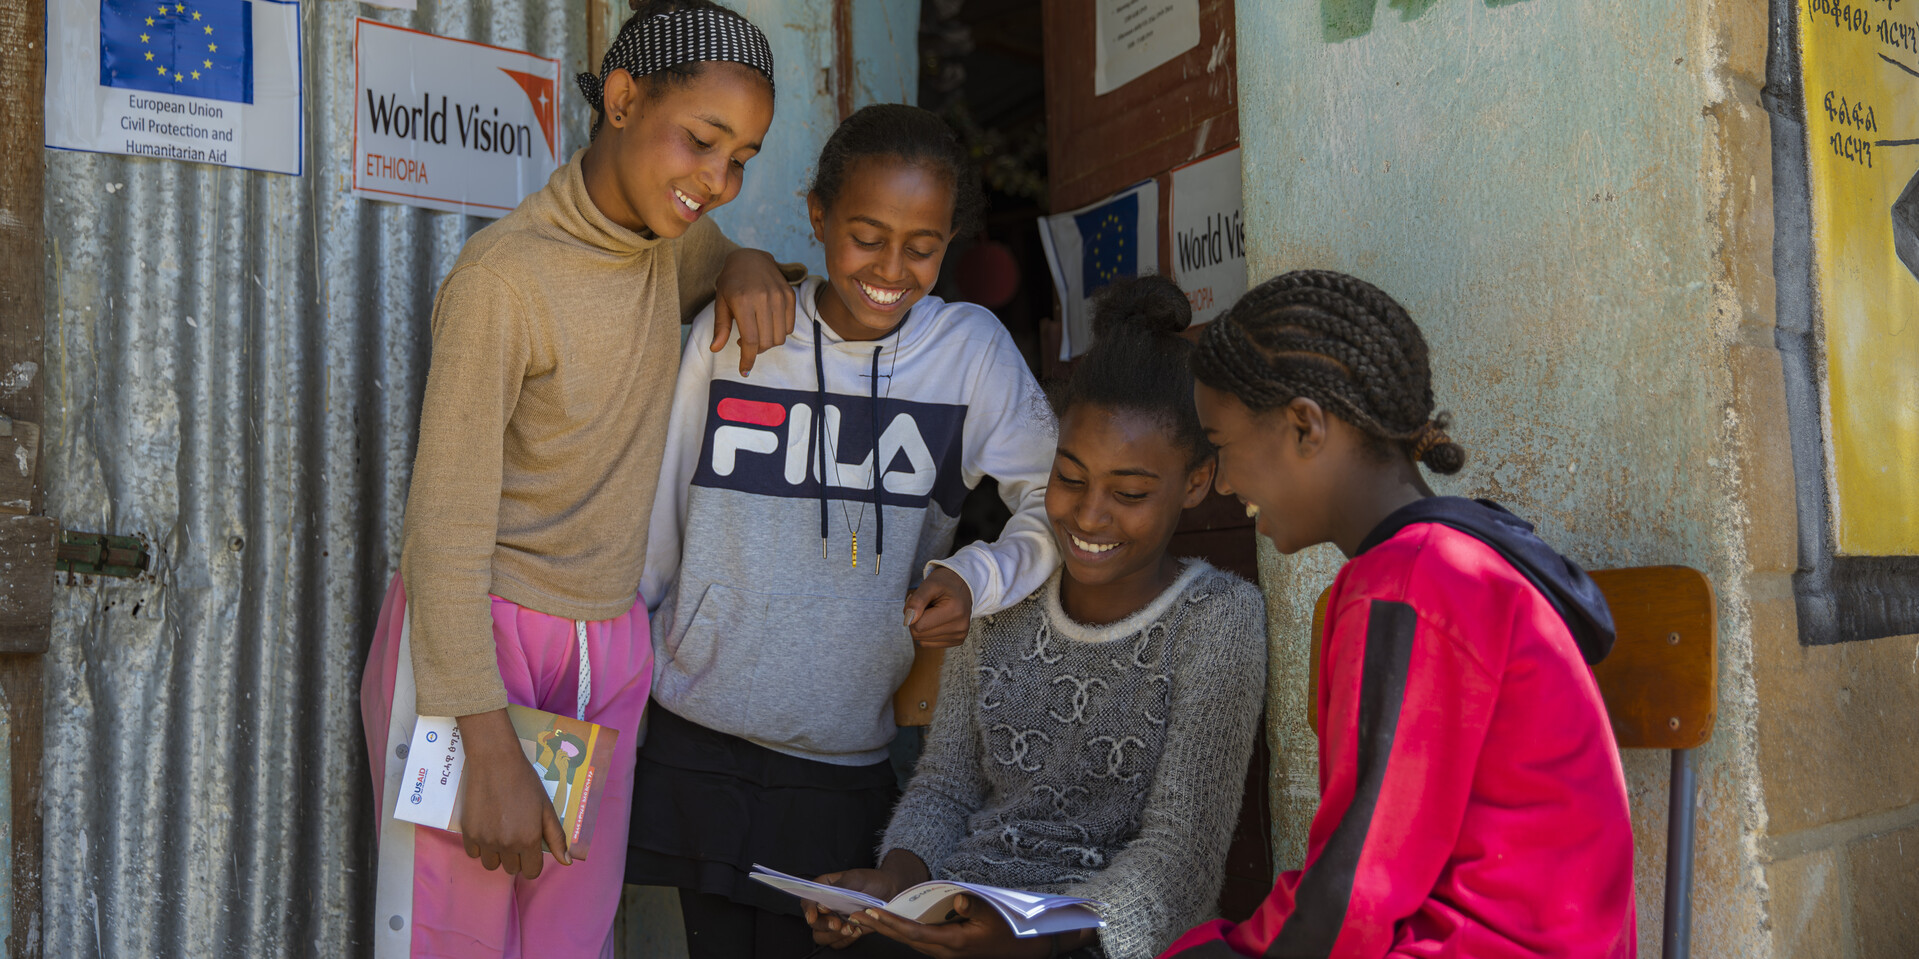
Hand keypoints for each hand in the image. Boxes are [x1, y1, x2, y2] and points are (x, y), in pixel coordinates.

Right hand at [454, 709, 569, 879]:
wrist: (496, 762)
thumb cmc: (526, 783)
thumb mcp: (546, 808)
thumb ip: (556, 837)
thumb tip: (566, 862)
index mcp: (529, 840)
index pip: (532, 871)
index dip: (534, 862)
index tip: (531, 850)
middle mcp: (507, 845)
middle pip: (512, 869)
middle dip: (517, 857)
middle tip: (516, 834)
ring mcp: (486, 840)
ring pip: (492, 865)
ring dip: (498, 855)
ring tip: (501, 833)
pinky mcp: (469, 833)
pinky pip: (474, 854)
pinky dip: (480, 847)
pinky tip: (487, 829)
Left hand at [712, 248, 796, 374]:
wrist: (750, 257)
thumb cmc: (731, 281)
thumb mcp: (720, 302)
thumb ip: (720, 327)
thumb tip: (715, 349)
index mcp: (743, 301)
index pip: (750, 340)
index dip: (747, 359)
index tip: (744, 370)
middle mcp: (764, 299)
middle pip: (766, 342)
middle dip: (755, 351)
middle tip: (745, 344)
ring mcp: (779, 296)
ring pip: (779, 337)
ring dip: (767, 343)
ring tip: (756, 333)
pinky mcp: (789, 295)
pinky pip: (789, 326)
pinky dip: (778, 333)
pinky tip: (766, 325)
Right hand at [802, 868, 907, 948]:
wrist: (890, 891)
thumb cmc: (872, 881)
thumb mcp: (856, 878)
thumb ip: (839, 887)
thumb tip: (823, 899)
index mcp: (823, 889)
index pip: (807, 900)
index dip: (808, 910)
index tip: (814, 917)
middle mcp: (825, 906)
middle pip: (813, 922)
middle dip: (824, 925)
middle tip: (838, 924)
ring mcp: (833, 920)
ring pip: (822, 936)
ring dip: (834, 936)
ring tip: (851, 928)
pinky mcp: (843, 931)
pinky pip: (837, 943)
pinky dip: (845, 940)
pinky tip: (857, 931)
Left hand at [856, 894, 1058, 958]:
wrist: (1020, 948)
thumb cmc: (1007, 928)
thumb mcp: (993, 912)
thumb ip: (973, 905)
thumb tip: (957, 900)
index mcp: (953, 943)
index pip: (914, 933)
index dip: (891, 923)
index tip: (871, 913)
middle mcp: (944, 951)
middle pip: (905, 940)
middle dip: (879, 928)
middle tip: (854, 916)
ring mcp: (944, 952)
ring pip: (909, 941)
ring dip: (887, 930)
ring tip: (865, 918)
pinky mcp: (946, 948)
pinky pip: (918, 940)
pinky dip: (901, 931)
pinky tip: (891, 923)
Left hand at [903, 566, 972, 648]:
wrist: (962, 585)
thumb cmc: (945, 583)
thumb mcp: (929, 584)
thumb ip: (916, 601)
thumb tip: (907, 621)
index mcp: (954, 611)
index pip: (919, 626)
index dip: (913, 613)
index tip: (920, 601)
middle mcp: (960, 627)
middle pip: (919, 635)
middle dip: (917, 620)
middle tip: (925, 605)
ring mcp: (960, 636)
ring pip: (922, 641)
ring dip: (922, 626)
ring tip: (933, 611)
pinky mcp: (957, 641)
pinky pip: (929, 644)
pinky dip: (928, 632)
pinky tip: (937, 620)